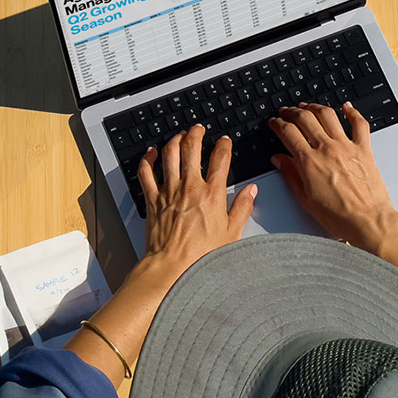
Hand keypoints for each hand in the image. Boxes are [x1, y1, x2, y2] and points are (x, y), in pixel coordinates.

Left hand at [139, 124, 257, 276]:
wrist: (172, 267)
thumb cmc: (200, 256)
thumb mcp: (232, 233)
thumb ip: (243, 208)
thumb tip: (251, 192)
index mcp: (212, 194)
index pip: (221, 159)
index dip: (224, 145)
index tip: (224, 141)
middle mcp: (190, 187)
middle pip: (192, 148)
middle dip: (196, 133)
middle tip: (199, 129)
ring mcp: (169, 191)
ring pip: (169, 154)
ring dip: (175, 140)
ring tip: (179, 135)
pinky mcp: (153, 199)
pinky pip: (146, 172)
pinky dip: (147, 159)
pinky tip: (151, 153)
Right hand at [268, 102, 397, 250]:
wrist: (367, 221)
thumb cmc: (339, 216)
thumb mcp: (305, 199)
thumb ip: (290, 175)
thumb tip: (279, 160)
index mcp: (309, 162)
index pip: (288, 132)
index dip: (278, 124)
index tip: (275, 123)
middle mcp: (327, 149)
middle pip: (305, 118)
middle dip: (292, 112)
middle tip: (287, 111)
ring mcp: (346, 146)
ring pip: (328, 115)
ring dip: (315, 107)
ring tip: (307, 106)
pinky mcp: (364, 149)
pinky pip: (359, 123)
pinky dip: (352, 112)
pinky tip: (346, 107)